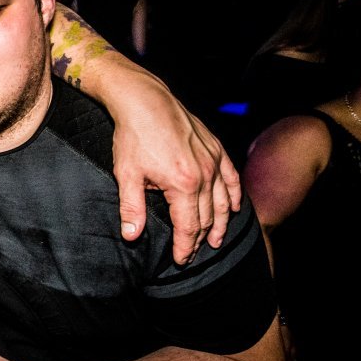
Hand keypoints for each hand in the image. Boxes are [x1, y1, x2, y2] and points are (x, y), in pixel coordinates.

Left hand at [108, 78, 240, 263]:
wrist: (144, 100)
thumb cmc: (133, 136)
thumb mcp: (126, 174)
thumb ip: (131, 208)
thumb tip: (132, 237)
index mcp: (183, 184)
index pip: (189, 227)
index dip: (185, 247)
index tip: (181, 260)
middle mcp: (204, 174)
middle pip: (207, 217)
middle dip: (201, 239)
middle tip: (194, 254)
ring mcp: (213, 160)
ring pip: (223, 201)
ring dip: (221, 223)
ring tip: (217, 240)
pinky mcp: (215, 147)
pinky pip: (231, 177)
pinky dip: (234, 195)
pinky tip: (234, 207)